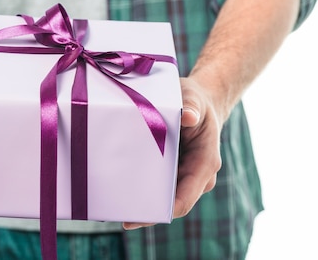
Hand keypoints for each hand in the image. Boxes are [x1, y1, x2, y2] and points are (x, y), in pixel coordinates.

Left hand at [124, 76, 223, 229]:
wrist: (201, 102)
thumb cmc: (197, 100)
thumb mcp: (194, 98)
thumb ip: (192, 105)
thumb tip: (188, 117)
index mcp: (205, 163)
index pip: (185, 197)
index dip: (162, 212)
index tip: (137, 218)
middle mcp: (196, 175)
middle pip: (170, 203)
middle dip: (146, 211)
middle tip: (118, 216)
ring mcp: (183, 175)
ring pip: (162, 197)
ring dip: (141, 201)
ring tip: (112, 206)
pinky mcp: (171, 171)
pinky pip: (156, 184)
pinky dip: (140, 187)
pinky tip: (118, 188)